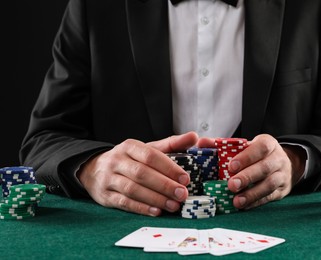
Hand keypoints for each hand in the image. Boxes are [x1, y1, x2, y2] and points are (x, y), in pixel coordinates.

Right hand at [77, 132, 198, 215]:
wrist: (94, 169)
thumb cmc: (129, 160)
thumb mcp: (147, 149)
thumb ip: (171, 144)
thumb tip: (194, 136)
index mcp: (129, 146)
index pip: (150, 155)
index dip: (169, 167)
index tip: (185, 179)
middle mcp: (117, 160)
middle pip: (142, 173)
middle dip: (164, 185)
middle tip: (182, 194)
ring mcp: (109, 178)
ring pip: (133, 189)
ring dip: (155, 199)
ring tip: (173, 205)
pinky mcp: (105, 195)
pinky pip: (124, 202)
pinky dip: (141, 208)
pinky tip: (156, 211)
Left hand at [226, 134, 306, 208]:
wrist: (284, 164)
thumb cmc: (257, 155)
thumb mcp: (245, 146)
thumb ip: (222, 144)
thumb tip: (201, 142)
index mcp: (267, 143)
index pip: (260, 148)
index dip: (246, 157)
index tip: (231, 166)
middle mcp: (277, 158)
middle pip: (264, 167)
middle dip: (247, 177)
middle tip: (231, 185)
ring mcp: (282, 175)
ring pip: (269, 184)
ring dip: (252, 193)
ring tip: (237, 201)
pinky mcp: (282, 190)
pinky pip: (270, 196)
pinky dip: (256, 202)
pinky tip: (244, 206)